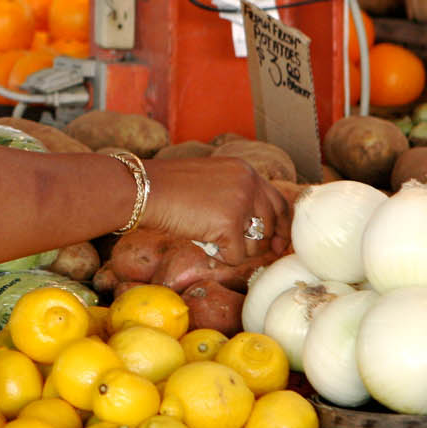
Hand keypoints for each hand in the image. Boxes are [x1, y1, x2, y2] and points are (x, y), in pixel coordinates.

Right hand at [136, 156, 290, 261]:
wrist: (145, 190)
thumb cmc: (168, 187)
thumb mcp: (211, 181)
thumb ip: (236, 196)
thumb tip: (256, 229)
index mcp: (246, 171)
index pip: (279, 202)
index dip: (281, 225)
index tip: (279, 243)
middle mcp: (249, 184)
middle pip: (271, 226)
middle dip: (261, 244)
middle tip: (246, 253)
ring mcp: (241, 203)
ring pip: (256, 245)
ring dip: (236, 250)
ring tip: (210, 239)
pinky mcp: (229, 224)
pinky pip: (236, 256)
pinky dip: (220, 256)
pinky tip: (203, 244)